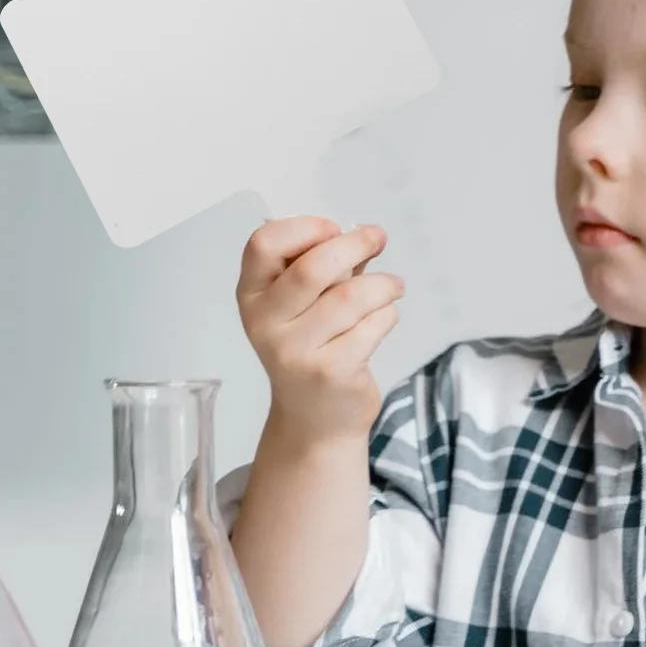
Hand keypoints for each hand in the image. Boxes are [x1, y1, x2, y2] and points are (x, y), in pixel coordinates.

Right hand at [237, 218, 403, 438]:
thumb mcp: (301, 303)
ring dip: (383, 284)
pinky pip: (372, 325)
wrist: (314, 418)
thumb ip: (324, 266)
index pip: (263, 244)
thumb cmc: (312, 346)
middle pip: (312, 269)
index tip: (332, 229)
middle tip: (377, 237)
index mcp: (252, 295)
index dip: (304, 228)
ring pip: (351, 297)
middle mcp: (266, 324)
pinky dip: (387, 314)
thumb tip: (365, 234)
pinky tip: (383, 319)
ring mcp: (296, 352)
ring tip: (393, 286)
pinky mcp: (331, 372)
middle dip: (354, 244)